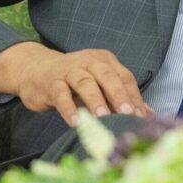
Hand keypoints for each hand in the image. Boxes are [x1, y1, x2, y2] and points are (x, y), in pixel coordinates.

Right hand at [0, 42, 150, 125]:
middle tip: (127, 114)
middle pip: (108, 77)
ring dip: (95, 100)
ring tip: (103, 117)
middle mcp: (89, 62)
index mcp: (105, 61)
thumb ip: (120, 98)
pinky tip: (75, 122)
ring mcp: (69, 70)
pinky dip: (68, 108)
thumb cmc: (73, 81)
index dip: (134, 97)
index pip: (124, 78)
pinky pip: (61, 94)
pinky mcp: (51, 82)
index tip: (141, 118)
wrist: (35, 71)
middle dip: (119, 96)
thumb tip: (147, 115)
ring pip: (85, 83)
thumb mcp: (98, 86)